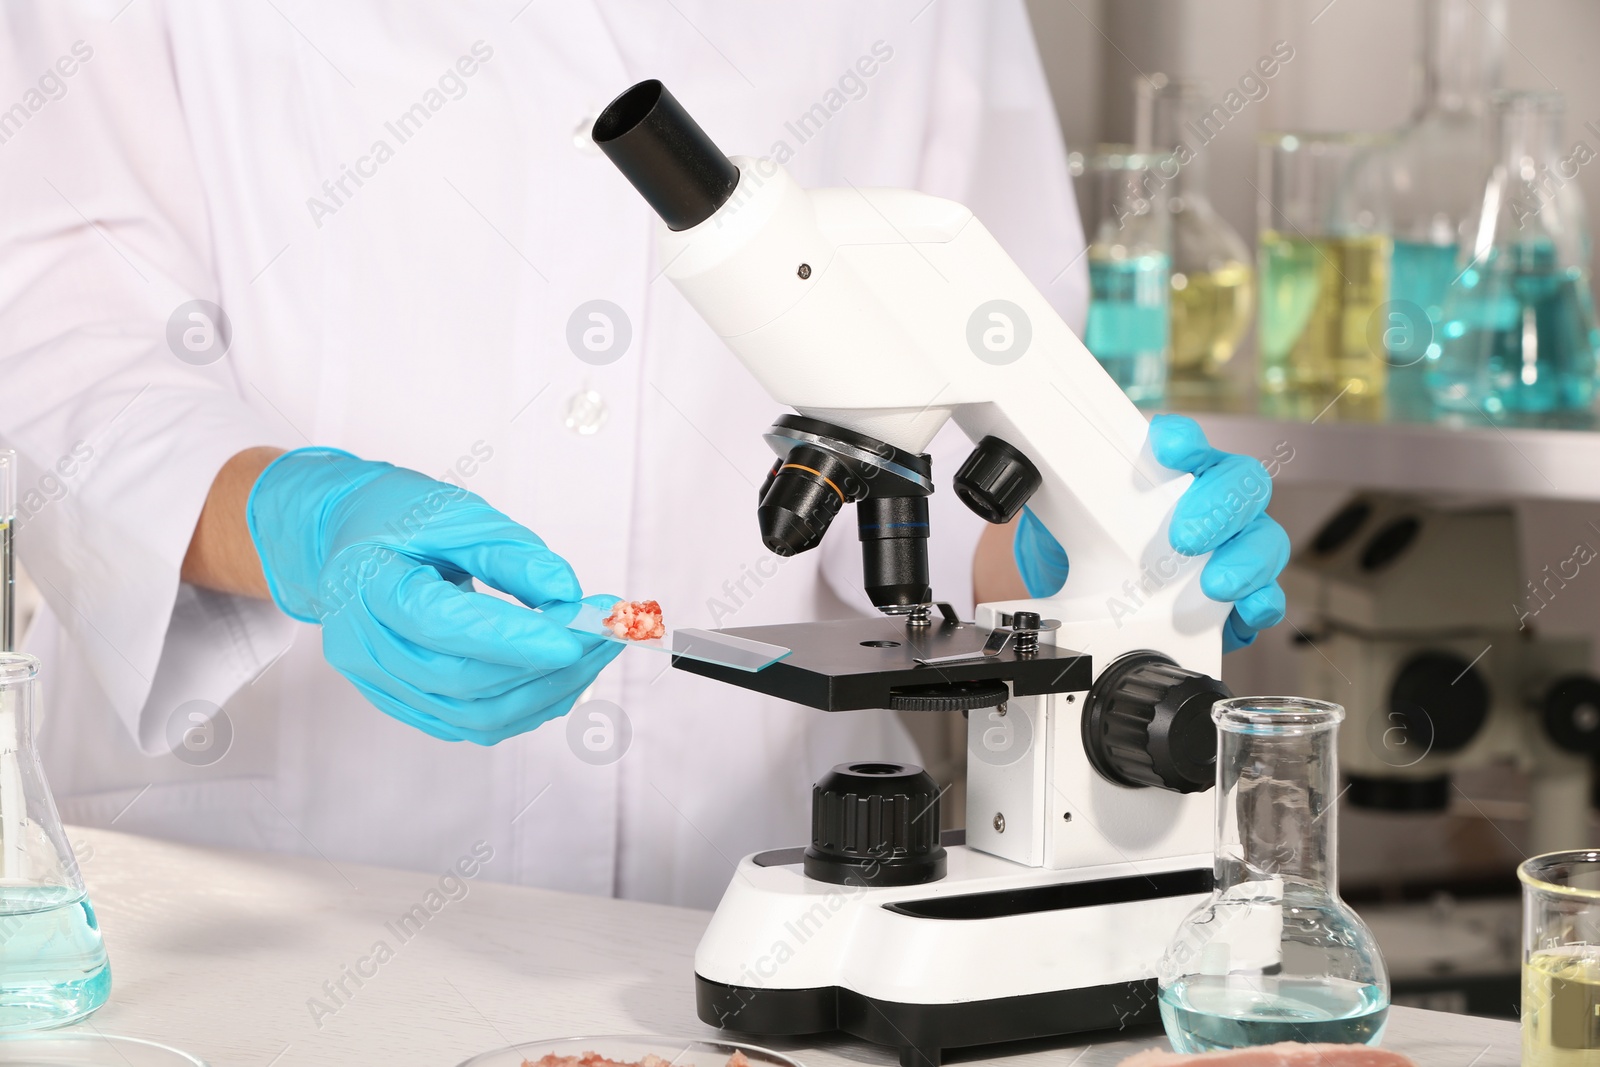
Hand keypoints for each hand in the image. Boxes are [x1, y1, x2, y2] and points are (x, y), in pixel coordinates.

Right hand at [246, 448, 619, 742]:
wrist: (346, 542)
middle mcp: (363, 645)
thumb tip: (568, 594)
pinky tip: (564, 674)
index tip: (578, 633)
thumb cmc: (398, 520)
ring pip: (474, 714)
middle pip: (463, 679)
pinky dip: (526, 705)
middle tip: (607, 631)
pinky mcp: (405, 704)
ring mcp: (379, 683)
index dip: (512, 637)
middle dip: (547, 664)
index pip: (441, 624)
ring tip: (596, 650)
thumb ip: (511, 553)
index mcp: (366, 585)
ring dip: (548, 690)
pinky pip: (472, 723)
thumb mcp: (456, 513)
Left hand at [1012, 414, 1288, 651]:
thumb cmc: (1091, 540)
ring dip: (1246, 561)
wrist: (1092, 592)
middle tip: (1184, 537)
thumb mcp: (1067, 517)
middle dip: (1220, 508)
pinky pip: (1265, 598)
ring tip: (1217, 583)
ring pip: (1265, 542)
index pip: (1189, 444)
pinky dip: (1260, 606)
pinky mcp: (1238, 598)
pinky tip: (1248, 612)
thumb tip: (1012, 485)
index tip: (1166, 446)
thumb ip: (1052, 498)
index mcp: (1175, 472)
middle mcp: (1213, 504)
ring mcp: (1233, 549)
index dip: (1184, 441)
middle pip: (1244, 487)